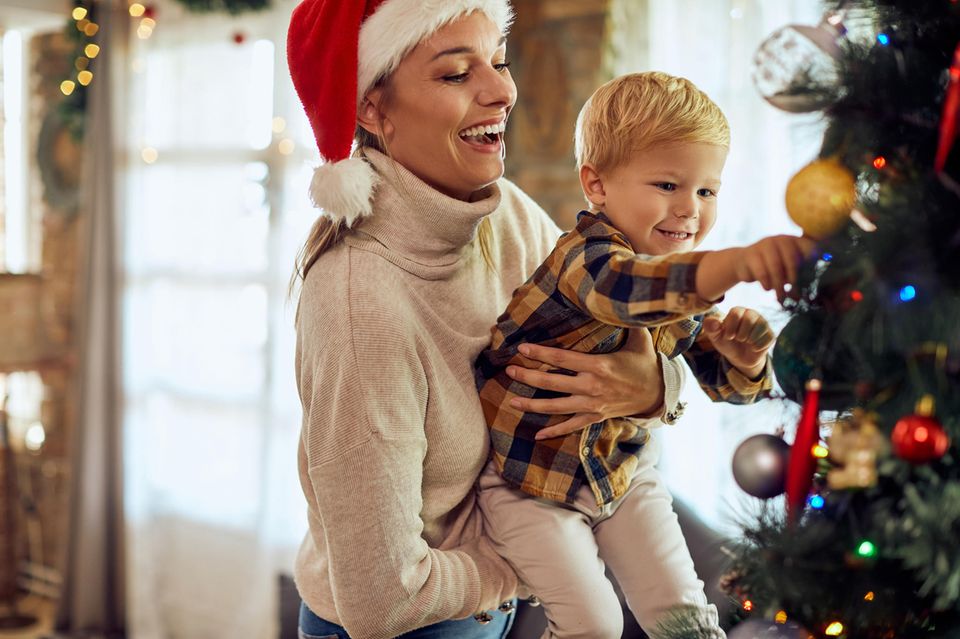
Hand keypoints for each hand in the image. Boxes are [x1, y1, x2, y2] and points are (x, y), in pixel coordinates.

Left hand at [505, 329, 663, 439]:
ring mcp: (592, 405)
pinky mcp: (595, 417)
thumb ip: (625, 320)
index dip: (540, 353)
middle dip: (528, 376)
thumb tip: (616, 298)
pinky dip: (554, 431)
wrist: (658, 393)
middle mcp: (592, 387)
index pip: (562, 359)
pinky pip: (571, 426)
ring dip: (532, 404)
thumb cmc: (644, 363)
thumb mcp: (638, 339)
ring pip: (556, 406)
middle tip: (509, 371)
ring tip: (512, 401)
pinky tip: (537, 435)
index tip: (522, 348)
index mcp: (599, 365)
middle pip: (552, 383)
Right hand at [696, 235, 816, 302]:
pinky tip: (767, 288)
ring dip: (779, 286)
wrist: (743, 264)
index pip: (810, 249)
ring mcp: (764, 245)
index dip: (815, 264)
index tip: (816, 281)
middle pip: (792, 260)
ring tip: (781, 297)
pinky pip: (761, 273)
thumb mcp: (789, 269)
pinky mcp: (750, 254)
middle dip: (794, 281)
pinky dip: (766, 284)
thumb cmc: (772, 269)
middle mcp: (781, 239)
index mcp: (795, 241)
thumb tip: (825, 285)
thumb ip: (805, 273)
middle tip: (796, 296)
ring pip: (775, 268)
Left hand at [700, 307, 773, 378]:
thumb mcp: (716, 337)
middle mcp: (752, 314)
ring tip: (745, 342)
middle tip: (738, 339)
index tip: (728, 336)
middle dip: (741, 333)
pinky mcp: (770, 335)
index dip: (731, 327)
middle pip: (750, 318)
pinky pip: (767, 339)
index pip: (736, 312)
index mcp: (738, 311)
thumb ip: (711, 328)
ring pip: (760, 327)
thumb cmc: (727, 343)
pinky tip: (753, 347)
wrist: (739, 358)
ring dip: (750, 340)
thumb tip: (713, 322)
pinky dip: (757, 346)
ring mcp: (763, 324)